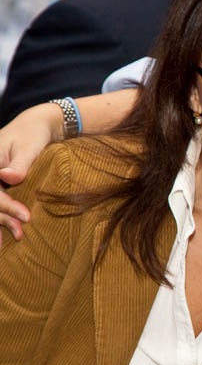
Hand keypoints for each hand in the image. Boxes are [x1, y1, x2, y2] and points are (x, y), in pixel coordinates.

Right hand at [0, 103, 65, 244]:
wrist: (35, 127)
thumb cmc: (33, 134)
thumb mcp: (29, 147)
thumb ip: (19, 165)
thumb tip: (9, 177)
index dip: (6, 205)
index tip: (26, 217)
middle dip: (2, 218)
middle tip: (20, 234)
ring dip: (0, 221)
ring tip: (16, 237)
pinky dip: (1, 216)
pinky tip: (6, 233)